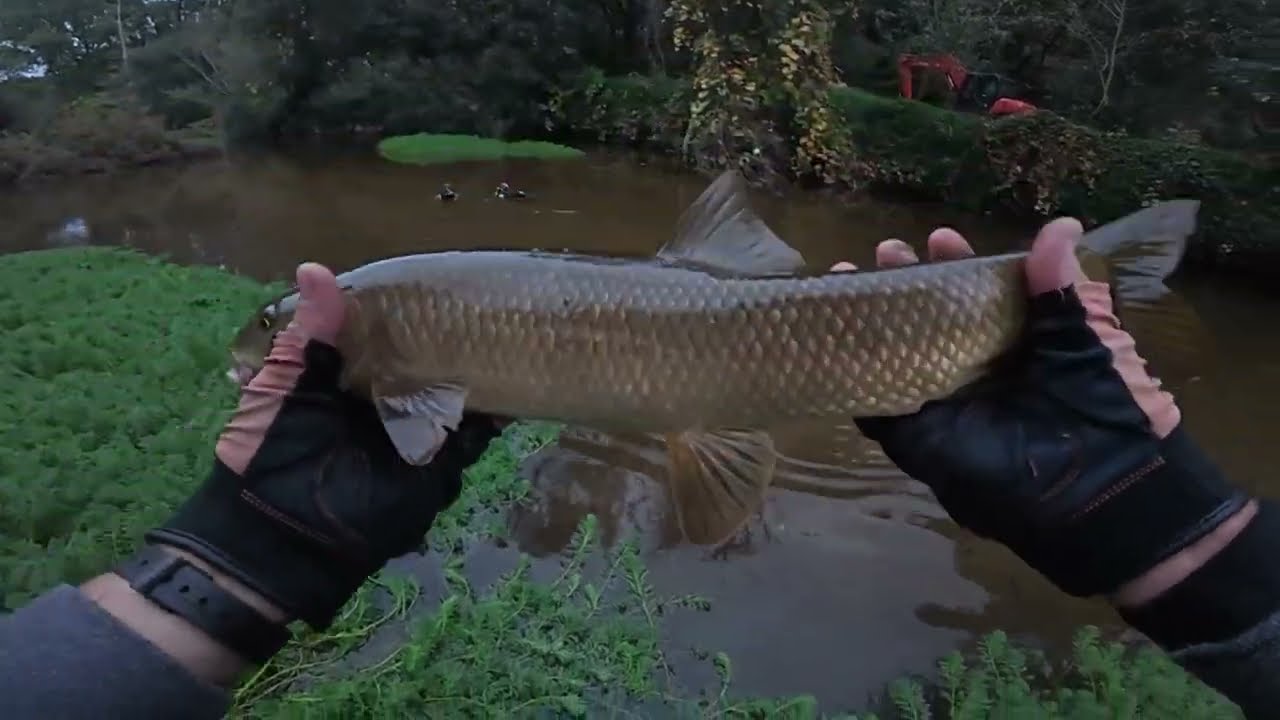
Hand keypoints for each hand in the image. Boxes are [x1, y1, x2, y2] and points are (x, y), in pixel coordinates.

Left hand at [147, 263, 502, 629]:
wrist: (281, 535)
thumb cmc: (269, 453)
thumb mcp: (282, 383)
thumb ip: (309, 332)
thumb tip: (314, 267)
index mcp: (351, 374)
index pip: (390, 331)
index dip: (413, 307)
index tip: (441, 276)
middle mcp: (391, 397)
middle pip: (435, 358)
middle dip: (459, 335)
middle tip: (489, 296)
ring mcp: (420, 429)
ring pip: (463, 391)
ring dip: (485, 367)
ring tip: (514, 327)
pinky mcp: (442, 462)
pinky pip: (477, 434)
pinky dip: (498, 410)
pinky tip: (520, 379)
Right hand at [836, 219, 1250, 599]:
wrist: (1099, 495)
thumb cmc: (1106, 413)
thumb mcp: (1088, 343)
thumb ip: (1062, 291)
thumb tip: (1060, 224)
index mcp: (1018, 344)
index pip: (978, 294)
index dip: (958, 264)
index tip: (941, 238)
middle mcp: (976, 370)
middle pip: (929, 319)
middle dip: (906, 282)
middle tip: (888, 251)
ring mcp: (944, 406)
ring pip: (897, 355)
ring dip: (871, 319)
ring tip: (849, 277)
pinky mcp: (920, 440)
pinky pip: (878, 409)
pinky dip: (854, 379)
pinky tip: (831, 340)